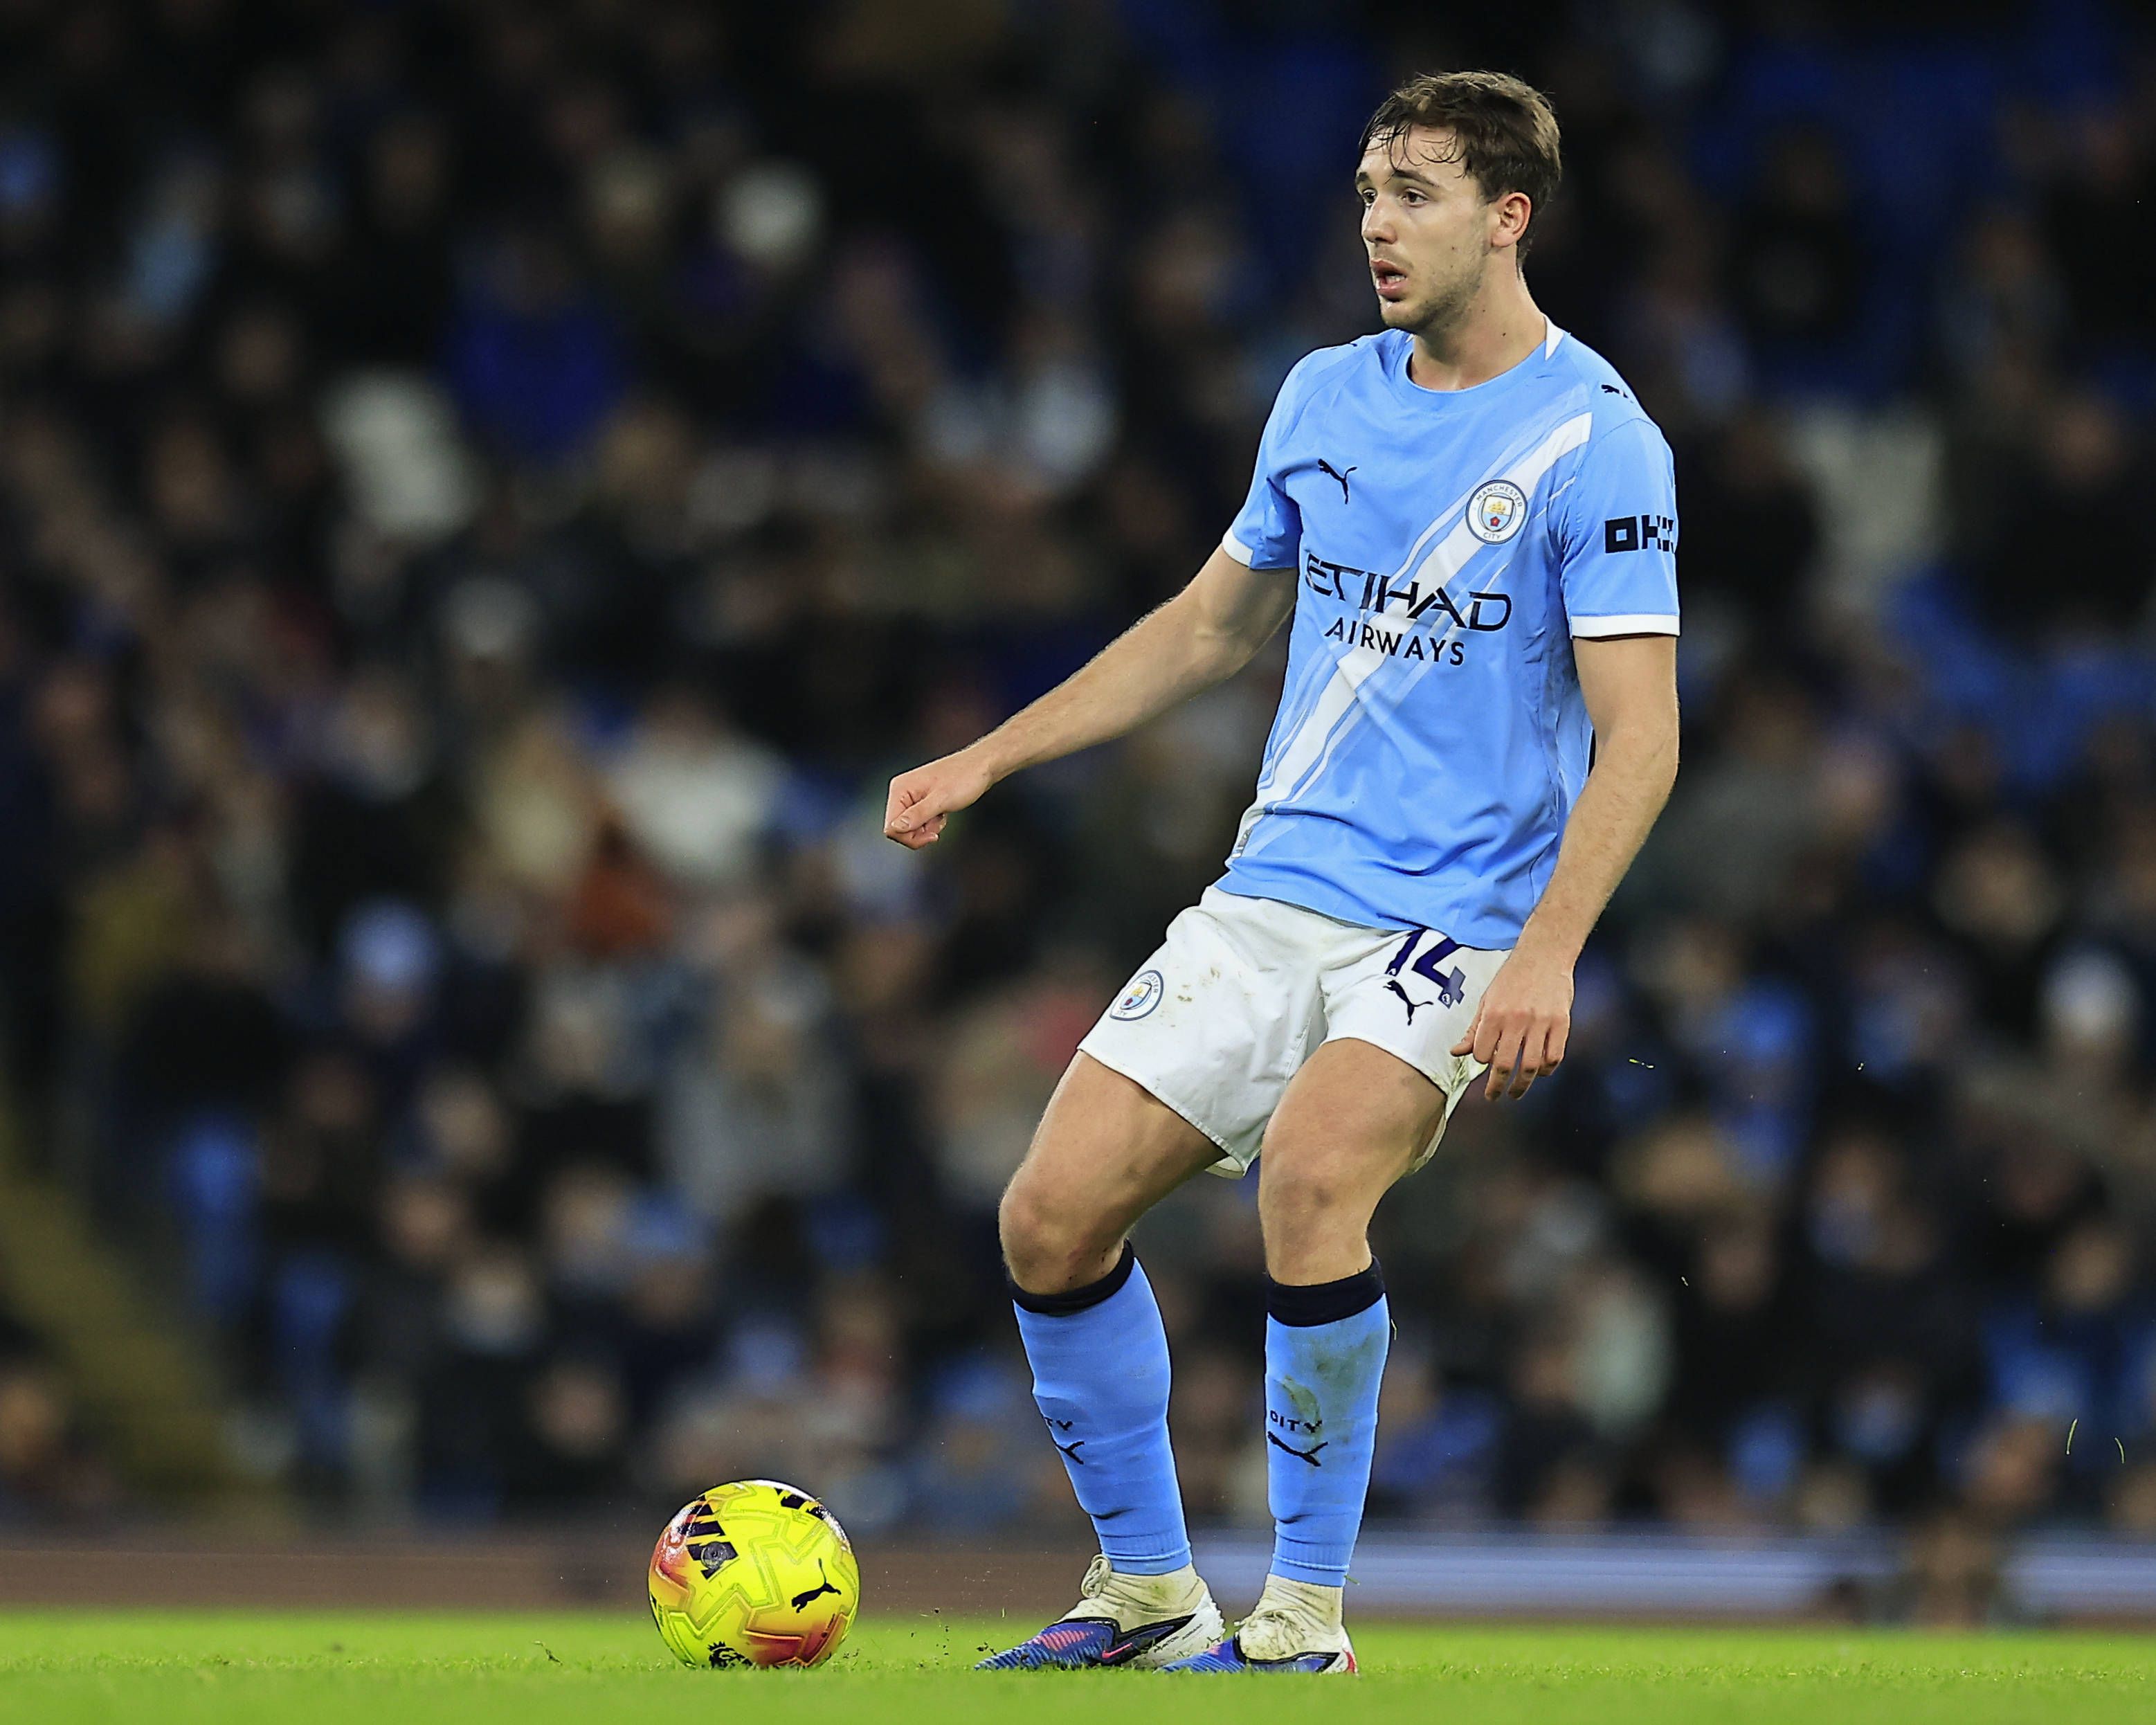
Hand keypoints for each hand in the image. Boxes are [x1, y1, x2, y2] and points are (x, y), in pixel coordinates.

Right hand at [884, 747, 995, 848]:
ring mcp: (912, 796)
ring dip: (926, 829)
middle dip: (918, 834)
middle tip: (937, 829)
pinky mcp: (921, 800)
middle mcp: (902, 792)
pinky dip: (931, 823)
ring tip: (941, 816)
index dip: (909, 837)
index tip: (930, 836)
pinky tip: (943, 814)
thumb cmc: (965, 777)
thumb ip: (917, 815)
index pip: (891, 826)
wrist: (981, 766)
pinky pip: (919, 821)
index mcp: (900, 789)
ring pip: (910, 827)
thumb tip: (896, 827)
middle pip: (898, 829)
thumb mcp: (941, 800)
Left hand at [1451, 940, 1573, 1099]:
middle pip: (1504, 1065)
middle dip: (1497, 1087)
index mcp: (1494, 1013)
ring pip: (1531, 1066)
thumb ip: (1474, 1029)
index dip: (1482, 1061)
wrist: (1544, 954)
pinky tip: (1539, 1072)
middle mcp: (1516, 1019)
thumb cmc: (1512, 978)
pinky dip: (1546, 1069)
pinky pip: (1554, 1056)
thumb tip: (1457, 1052)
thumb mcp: (1487, 999)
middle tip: (1494, 1097)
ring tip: (1516, 1092)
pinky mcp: (1562, 1023)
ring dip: (1522, 1085)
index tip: (1485, 1064)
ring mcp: (1541, 1022)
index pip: (1483, 1053)